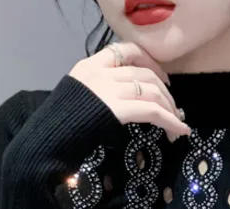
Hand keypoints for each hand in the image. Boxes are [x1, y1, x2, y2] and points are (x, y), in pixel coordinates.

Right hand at [69, 41, 190, 141]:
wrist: (50, 136)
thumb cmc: (61, 124)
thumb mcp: (78, 97)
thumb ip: (98, 91)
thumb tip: (122, 101)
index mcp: (90, 65)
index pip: (126, 50)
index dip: (149, 61)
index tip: (162, 78)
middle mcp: (102, 72)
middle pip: (145, 74)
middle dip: (165, 92)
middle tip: (174, 109)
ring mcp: (110, 89)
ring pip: (152, 92)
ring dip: (170, 109)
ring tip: (178, 125)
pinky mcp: (118, 109)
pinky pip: (153, 111)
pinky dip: (170, 121)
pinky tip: (179, 130)